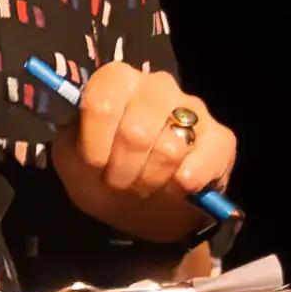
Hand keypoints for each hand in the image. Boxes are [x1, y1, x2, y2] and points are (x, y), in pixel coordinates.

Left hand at [56, 62, 241, 241]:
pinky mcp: (222, 140)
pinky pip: (203, 162)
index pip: (102, 100)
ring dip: (150, 181)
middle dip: (122, 171)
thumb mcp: (73, 160)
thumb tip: (75, 129)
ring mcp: (194, 109)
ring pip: (169, 149)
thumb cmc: (105, 177)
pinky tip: (178, 188)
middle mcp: (158, 85)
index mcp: (118, 81)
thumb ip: (68, 139)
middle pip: (135, 131)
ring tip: (145, 187)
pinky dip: (184, 184)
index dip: (95, 143)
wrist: (143, 210)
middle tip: (119, 184)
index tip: (94, 165)